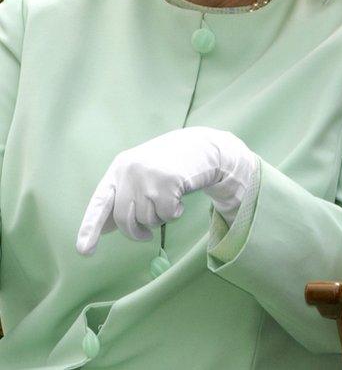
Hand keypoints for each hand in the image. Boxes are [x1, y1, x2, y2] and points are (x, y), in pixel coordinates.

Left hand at [76, 126, 257, 254]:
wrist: (201, 146)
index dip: (90, 227)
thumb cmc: (169, 164)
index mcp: (118, 169)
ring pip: (147, 218)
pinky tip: (180, 198)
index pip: (100, 202)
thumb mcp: (141, 175)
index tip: (84, 251)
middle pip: (124, 218)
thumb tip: (104, 229)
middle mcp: (129, 171)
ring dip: (160, 218)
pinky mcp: (168, 182)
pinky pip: (167, 215)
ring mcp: (148, 176)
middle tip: (145, 236)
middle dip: (135, 232)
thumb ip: (123, 197)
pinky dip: (175, 213)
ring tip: (169, 200)